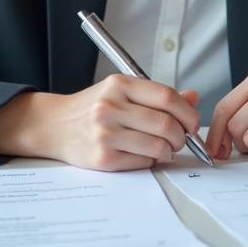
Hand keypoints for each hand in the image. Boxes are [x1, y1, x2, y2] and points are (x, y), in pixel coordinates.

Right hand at [0, 75, 200, 171]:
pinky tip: (144, 155)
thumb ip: (156, 95)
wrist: (54, 125)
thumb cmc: (92, 108)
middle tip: (180, 139)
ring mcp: (105, 133)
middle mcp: (111, 106)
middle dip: (181, 135)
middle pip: (165, 123)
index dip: (187, 111)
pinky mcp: (102, 157)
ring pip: (157, 146)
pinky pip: (142, 162)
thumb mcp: (120, 91)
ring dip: (168, 151)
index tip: (192, 122)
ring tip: (163, 148)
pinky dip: (151, 160)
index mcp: (119, 85)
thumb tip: (193, 97)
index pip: (166, 96)